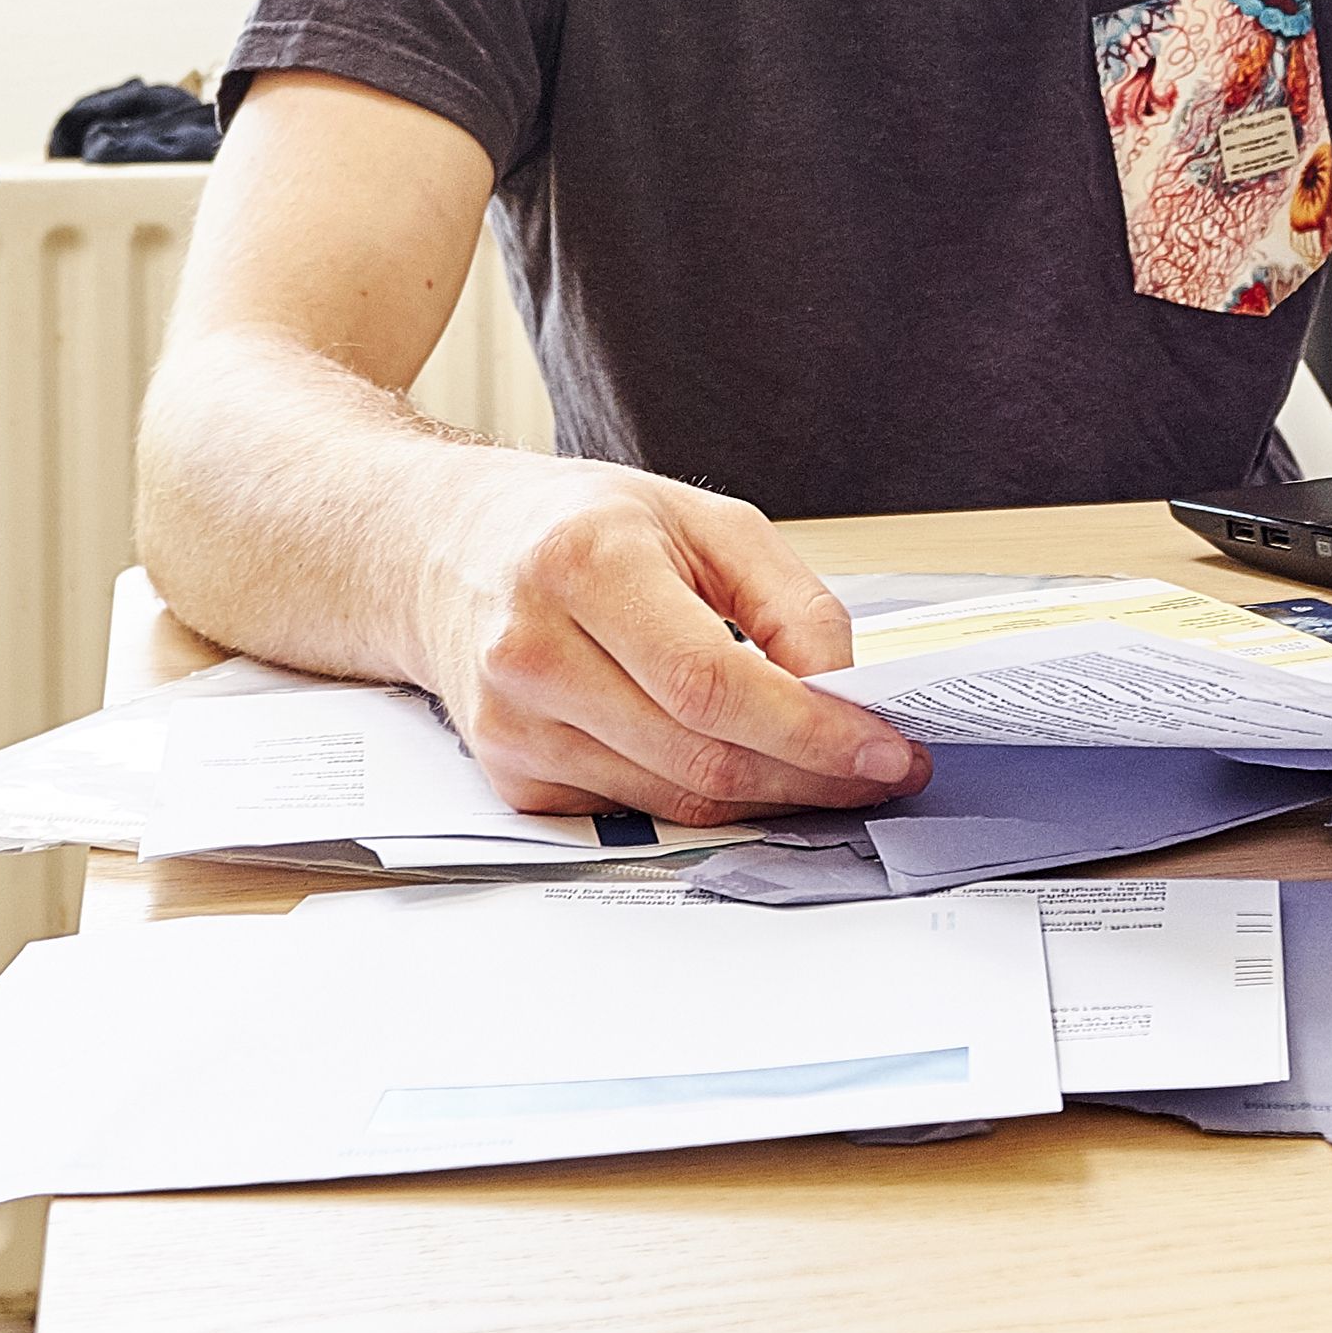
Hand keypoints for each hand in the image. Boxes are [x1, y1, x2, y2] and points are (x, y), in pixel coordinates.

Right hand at [410, 455, 929, 824]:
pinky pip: (635, 812)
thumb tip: (847, 692)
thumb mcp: (705, 520)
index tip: (886, 751)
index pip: (713, 683)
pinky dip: (700, 799)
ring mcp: (512, 724)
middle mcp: (532, 649)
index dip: (810, 731)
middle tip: (876, 772)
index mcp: (584, 563)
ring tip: (820, 769)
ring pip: (674, 800)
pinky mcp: (510, 776)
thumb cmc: (582, 527)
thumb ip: (791, 602)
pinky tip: (732, 765)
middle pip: (699, 756)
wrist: (445, 551)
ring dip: (766, 798)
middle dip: (808, 776)